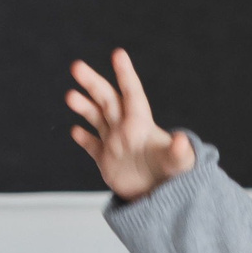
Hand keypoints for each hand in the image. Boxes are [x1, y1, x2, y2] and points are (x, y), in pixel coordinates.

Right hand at [66, 48, 194, 199]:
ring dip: (83, 106)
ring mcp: (115, 143)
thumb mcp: (179, 163)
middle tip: (76, 66)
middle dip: (92, 83)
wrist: (163, 198)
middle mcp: (126, 129)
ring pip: (96, 118)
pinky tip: (75, 130)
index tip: (118, 54)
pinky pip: (92, 145)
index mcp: (141, 124)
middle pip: (107, 99)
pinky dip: (83, 138)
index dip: (125, 74)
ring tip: (70, 96)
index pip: (132, 93)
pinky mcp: (107, 160)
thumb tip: (182, 140)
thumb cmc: (175, 177)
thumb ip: (179, 151)